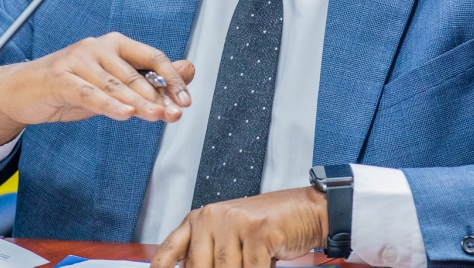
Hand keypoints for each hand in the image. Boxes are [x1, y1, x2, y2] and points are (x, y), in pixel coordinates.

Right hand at [0, 32, 194, 149]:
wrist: (22, 91)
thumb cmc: (72, 86)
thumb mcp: (113, 84)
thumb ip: (148, 78)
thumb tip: (189, 69)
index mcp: (115, 44)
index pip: (152, 57)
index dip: (172, 78)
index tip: (186, 100)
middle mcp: (97, 46)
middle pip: (135, 73)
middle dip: (157, 96)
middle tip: (174, 114)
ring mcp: (77, 60)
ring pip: (115, 84)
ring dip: (138, 102)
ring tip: (156, 116)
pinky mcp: (60, 78)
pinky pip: (89, 93)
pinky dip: (108, 104)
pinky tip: (125, 113)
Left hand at [151, 187, 328, 267]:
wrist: (303, 210)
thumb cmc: (266, 229)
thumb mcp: (230, 240)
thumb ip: (209, 256)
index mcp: (199, 219)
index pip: (170, 250)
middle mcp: (211, 216)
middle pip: (199, 267)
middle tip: (236, 266)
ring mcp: (233, 221)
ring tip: (252, 262)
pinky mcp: (256, 230)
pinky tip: (265, 264)